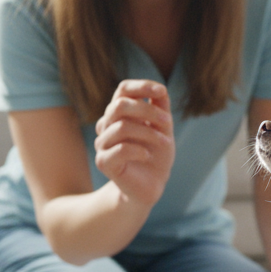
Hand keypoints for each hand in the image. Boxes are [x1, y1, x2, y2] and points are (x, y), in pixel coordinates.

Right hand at [94, 80, 174, 207]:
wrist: (151, 185)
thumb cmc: (156, 154)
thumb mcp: (163, 128)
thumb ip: (161, 108)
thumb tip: (161, 89)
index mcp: (119, 113)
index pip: (123, 90)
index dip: (141, 86)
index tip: (162, 91)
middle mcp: (107, 125)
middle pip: (120, 105)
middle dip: (148, 110)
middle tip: (168, 122)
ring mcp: (102, 143)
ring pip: (121, 127)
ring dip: (149, 132)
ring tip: (165, 142)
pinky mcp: (104, 162)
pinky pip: (120, 149)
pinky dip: (139, 150)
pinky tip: (147, 155)